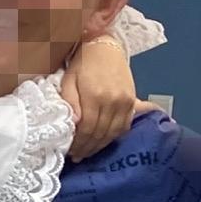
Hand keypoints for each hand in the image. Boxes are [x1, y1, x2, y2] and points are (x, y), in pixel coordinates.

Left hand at [60, 36, 140, 160]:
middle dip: (88, 148)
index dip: (79, 144)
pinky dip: (113, 137)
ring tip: (89, 152)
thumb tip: (73, 125)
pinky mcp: (132, 101)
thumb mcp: (68, 81)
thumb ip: (70, 103)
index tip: (71, 152)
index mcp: (95, 96)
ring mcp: (125, 102)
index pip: (87, 129)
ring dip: (100, 146)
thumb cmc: (82, 63)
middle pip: (100, 134)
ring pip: (113, 133)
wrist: (104, 46)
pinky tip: (103, 141)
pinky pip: (124, 126)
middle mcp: (113, 101)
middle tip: (78, 156)